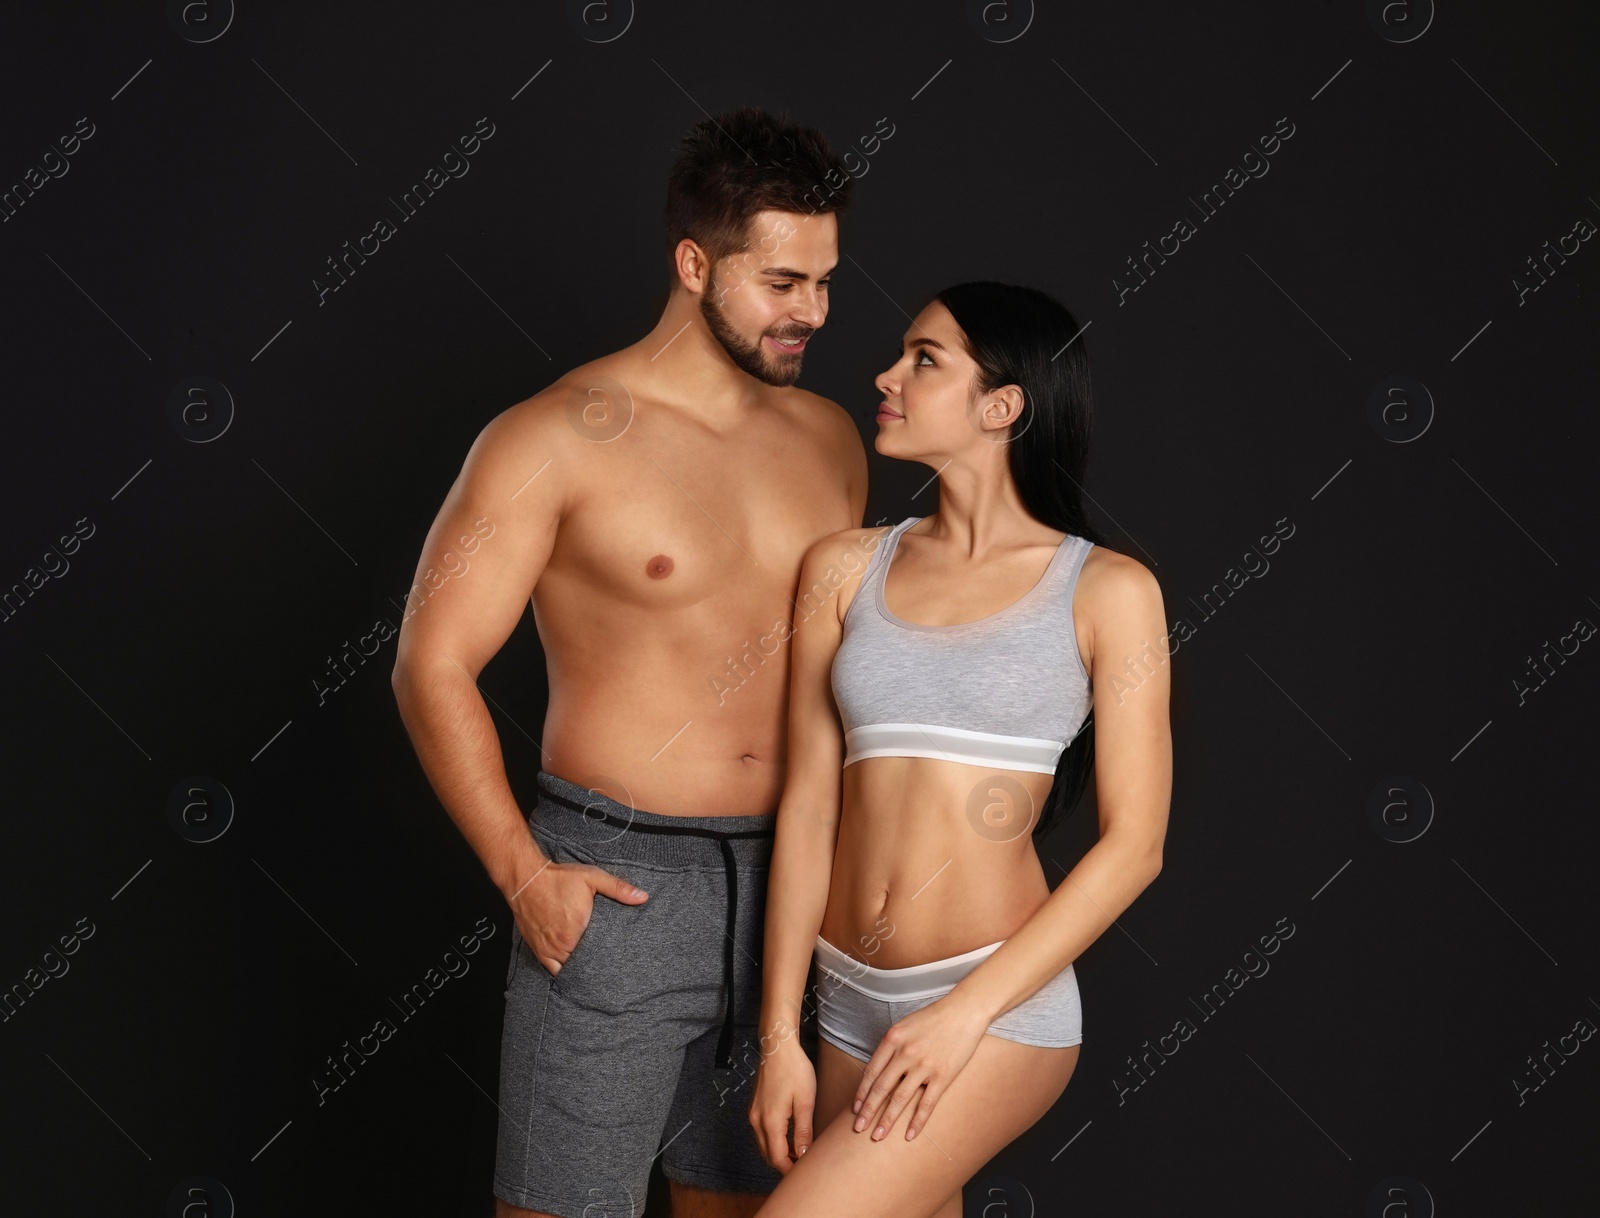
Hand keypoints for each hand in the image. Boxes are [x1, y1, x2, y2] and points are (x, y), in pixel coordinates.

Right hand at [507, 859, 647, 973]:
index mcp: (578, 930)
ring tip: (592, 969)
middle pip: (583, 965)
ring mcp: (548, 949)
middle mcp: (562, 944)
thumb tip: (643, 897)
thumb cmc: (559, 878)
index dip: (609, 959)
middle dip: (595, 965)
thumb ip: (618, 889)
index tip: (617, 959)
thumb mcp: (592, 878)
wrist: (526, 879)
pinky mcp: (538, 949)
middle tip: (608, 966)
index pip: (599, 955)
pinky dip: (562, 971)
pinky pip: (552, 970)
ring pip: (568, 970)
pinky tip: (572, 968)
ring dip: (579, 969)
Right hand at [749, 1034, 815, 1172]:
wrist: (777, 1046)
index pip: (777, 1158)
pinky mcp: (754, 1108)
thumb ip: (803, 1131)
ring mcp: (753, 1114)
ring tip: (799, 1153)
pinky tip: (789, 1137)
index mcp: (770, 1121)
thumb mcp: (805, 1102)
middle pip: (768, 1155)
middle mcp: (756, 1121)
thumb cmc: (794, 1070)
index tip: (805, 1175)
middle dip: (784, 1165)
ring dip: (779, 1153)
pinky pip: (762, 1134)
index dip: (790, 1170)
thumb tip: (803, 1155)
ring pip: (764, 1146)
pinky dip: (774, 1141)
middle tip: (804, 1167)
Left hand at [852, 992, 988, 1141]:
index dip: (861, 1093)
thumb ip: (891, 1046)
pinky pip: (927, 1104)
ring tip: (877, 1136)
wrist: (964, 1011)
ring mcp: (924, 1066)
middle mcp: (905, 1053)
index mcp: (892, 1039)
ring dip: (886, 1120)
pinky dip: (917, 1122)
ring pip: (899, 1099)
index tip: (854, 1108)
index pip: (871, 1072)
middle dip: (867, 1111)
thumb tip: (878, 1070)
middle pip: (881, 1088)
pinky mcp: (942, 1076)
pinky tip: (910, 1135)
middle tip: (858, 1128)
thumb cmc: (934, 1017)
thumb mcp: (905, 1025)